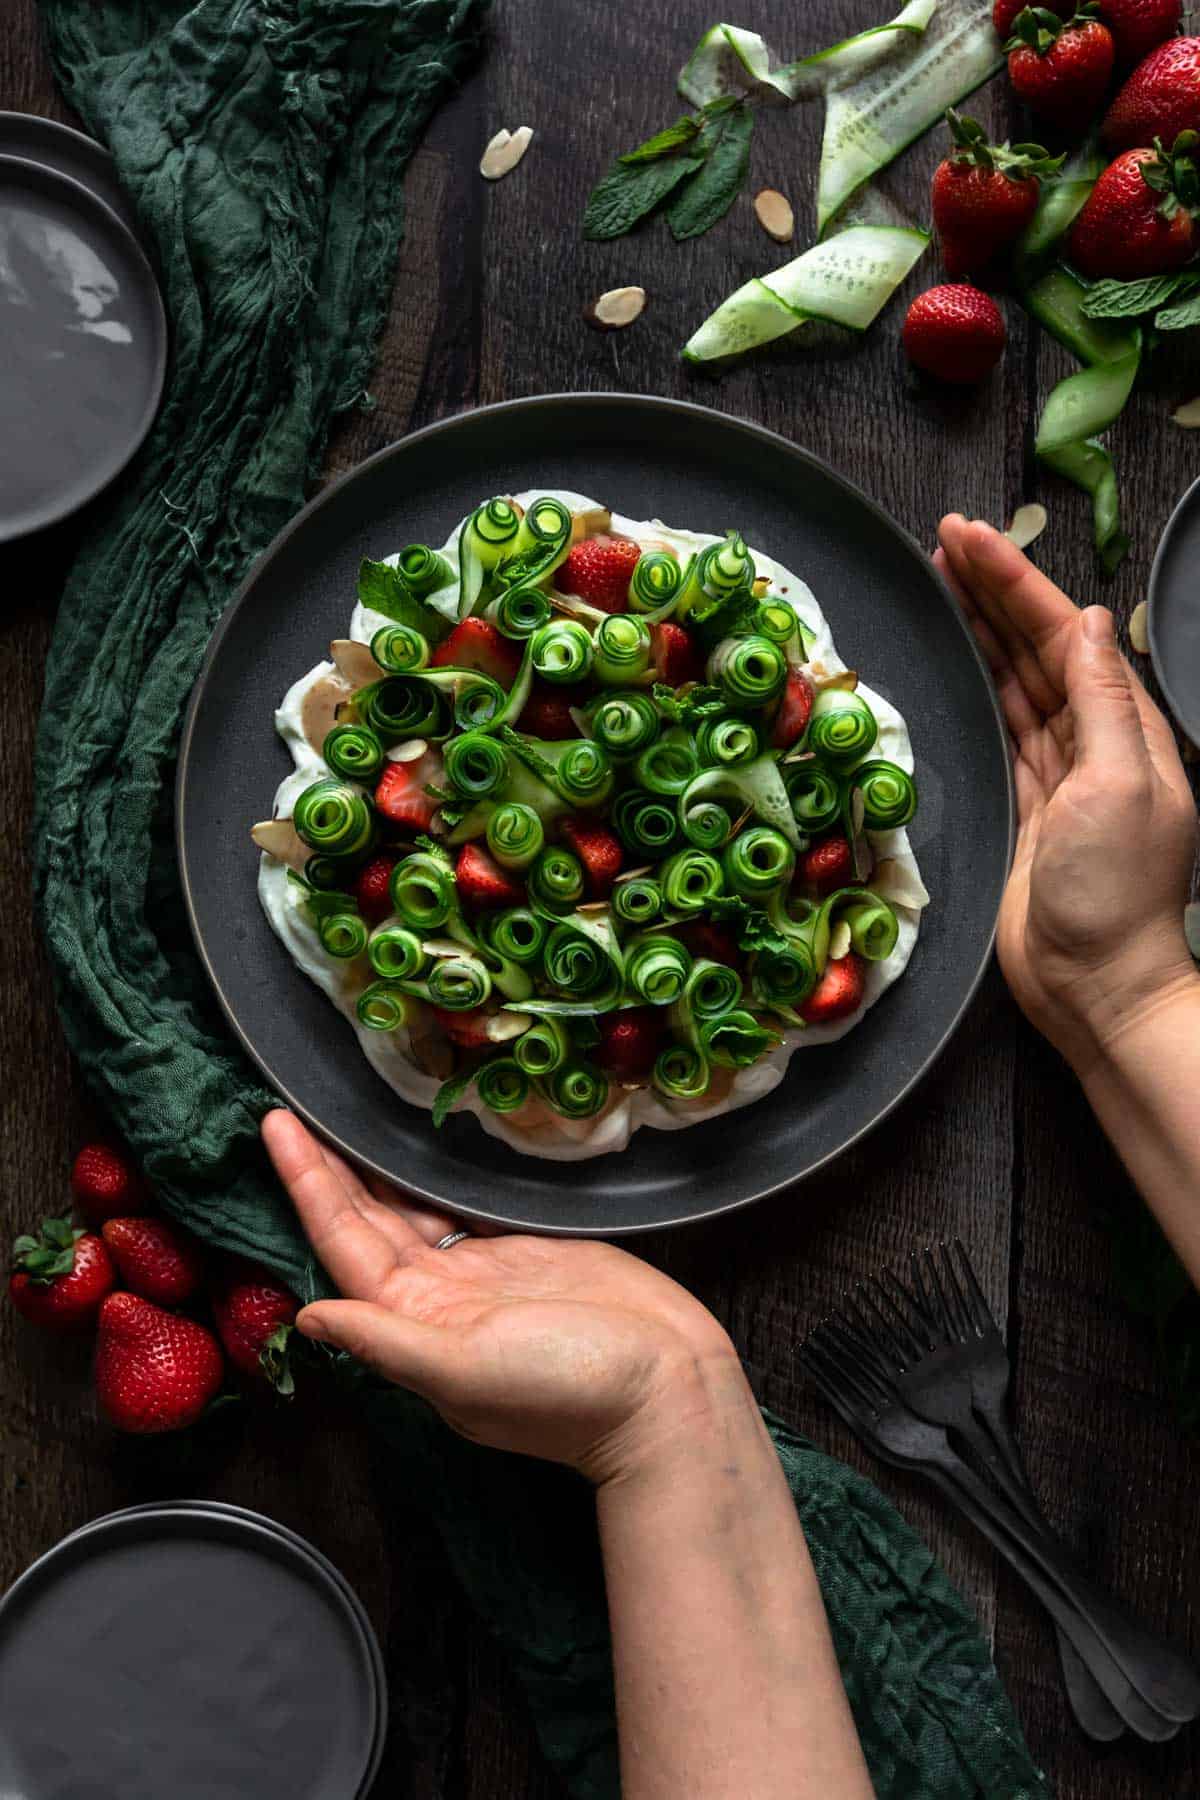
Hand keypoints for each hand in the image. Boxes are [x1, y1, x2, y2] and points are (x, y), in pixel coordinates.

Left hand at [261, 1111, 740, 1482]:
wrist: (667, 1392)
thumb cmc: (570, 1391)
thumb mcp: (466, 1371)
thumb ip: (388, 1342)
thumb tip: (307, 1320)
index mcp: (413, 1325)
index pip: (341, 1244)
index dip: (307, 1185)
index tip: (275, 1130)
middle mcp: (437, 1297)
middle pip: (366, 1220)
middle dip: (327, 1167)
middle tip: (293, 1106)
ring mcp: (481, 1272)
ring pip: (409, 1209)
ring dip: (372, 1168)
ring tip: (338, 1114)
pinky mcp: (525, 1249)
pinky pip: (461, 1204)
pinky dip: (431, 1175)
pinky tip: (413, 1144)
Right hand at [936, 516, 1197, 1071]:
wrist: (1095, 984)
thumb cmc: (1115, 890)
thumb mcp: (1118, 783)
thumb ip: (1104, 700)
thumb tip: (1088, 621)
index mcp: (1127, 727)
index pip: (1065, 635)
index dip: (1016, 582)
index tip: (968, 538)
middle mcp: (1096, 741)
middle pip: (1038, 648)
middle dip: (994, 591)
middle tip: (943, 542)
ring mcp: (1060, 774)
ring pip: (1017, 683)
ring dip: (983, 631)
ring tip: (943, 583)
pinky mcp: (1028, 807)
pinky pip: (1003, 729)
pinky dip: (980, 689)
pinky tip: (961, 661)